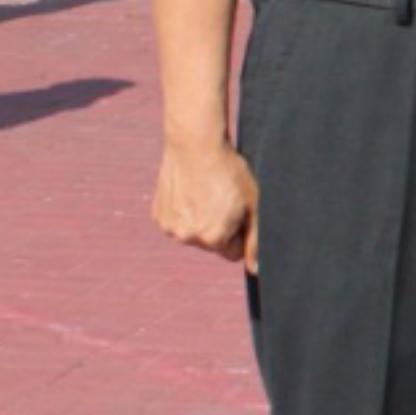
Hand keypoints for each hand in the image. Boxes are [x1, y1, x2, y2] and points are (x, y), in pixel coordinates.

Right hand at [153, 135, 260, 268]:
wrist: (195, 144)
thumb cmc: (230, 171)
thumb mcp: (253, 202)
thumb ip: (257, 240)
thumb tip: (257, 270)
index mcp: (215, 238)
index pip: (233, 252)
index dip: (239, 231)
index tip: (239, 210)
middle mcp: (189, 238)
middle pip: (211, 243)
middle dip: (219, 227)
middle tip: (222, 197)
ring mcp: (171, 228)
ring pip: (192, 233)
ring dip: (199, 220)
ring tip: (205, 191)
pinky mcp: (158, 216)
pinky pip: (176, 222)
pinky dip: (182, 211)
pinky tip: (190, 190)